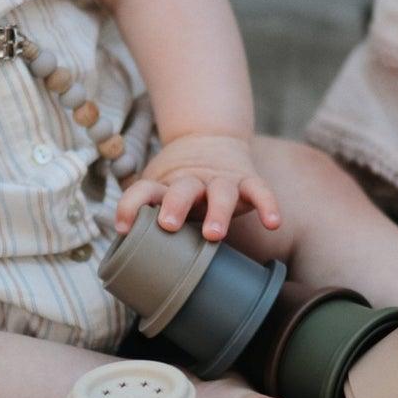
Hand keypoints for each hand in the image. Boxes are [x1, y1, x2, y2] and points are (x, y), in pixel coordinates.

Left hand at [114, 133, 281, 241]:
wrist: (209, 138)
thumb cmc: (179, 182)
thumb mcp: (159, 190)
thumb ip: (147, 216)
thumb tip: (123, 259)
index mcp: (166, 184)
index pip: (143, 190)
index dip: (130, 205)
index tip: (123, 227)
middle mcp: (192, 181)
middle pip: (183, 188)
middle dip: (176, 205)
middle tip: (169, 224)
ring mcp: (221, 179)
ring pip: (221, 191)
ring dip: (217, 211)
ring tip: (214, 234)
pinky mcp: (246, 179)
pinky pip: (260, 190)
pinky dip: (268, 204)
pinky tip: (273, 222)